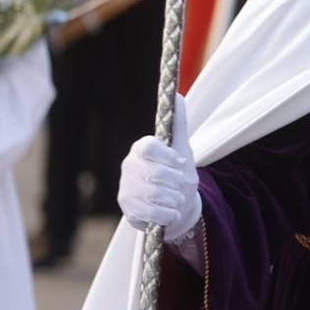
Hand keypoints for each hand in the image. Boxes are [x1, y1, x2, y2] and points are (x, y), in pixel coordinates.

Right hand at [119, 95, 201, 241]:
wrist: (176, 206)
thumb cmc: (178, 173)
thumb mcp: (183, 148)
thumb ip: (178, 124)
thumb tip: (178, 95)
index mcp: (142, 148)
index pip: (148, 147)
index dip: (167, 157)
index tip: (181, 163)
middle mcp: (129, 166)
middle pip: (153, 173)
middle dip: (174, 181)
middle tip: (180, 184)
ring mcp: (126, 187)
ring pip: (151, 194)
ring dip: (172, 199)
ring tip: (176, 198)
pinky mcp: (126, 208)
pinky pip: (149, 212)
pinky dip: (166, 214)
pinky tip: (170, 211)